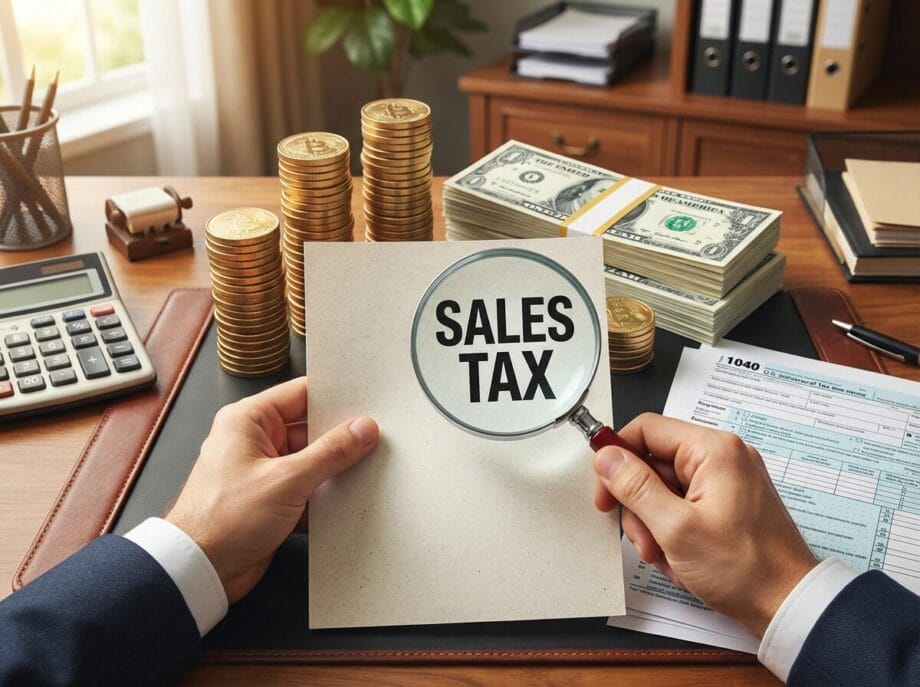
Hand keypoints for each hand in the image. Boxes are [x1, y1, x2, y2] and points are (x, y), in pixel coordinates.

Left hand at [166, 377, 377, 602]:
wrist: (199, 571)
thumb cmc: (223, 519)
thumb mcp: (286, 480)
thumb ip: (330, 453)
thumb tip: (362, 429)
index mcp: (248, 420)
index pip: (300, 394)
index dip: (335, 398)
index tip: (367, 405)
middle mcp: (254, 441)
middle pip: (310, 429)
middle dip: (340, 439)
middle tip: (374, 441)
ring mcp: (264, 472)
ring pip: (312, 461)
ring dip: (334, 471)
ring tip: (365, 471)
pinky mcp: (271, 500)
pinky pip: (307, 488)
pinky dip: (325, 496)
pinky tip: (346, 501)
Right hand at [594, 413, 816, 637]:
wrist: (789, 605)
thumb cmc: (745, 569)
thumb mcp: (676, 528)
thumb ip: (635, 487)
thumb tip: (605, 457)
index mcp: (713, 450)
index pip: (646, 429)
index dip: (617, 458)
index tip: (604, 490)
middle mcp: (722, 457)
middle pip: (654, 463)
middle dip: (639, 505)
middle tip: (643, 539)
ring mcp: (727, 480)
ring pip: (665, 488)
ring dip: (654, 524)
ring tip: (664, 555)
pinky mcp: (727, 502)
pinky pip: (683, 505)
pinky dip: (673, 531)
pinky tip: (681, 559)